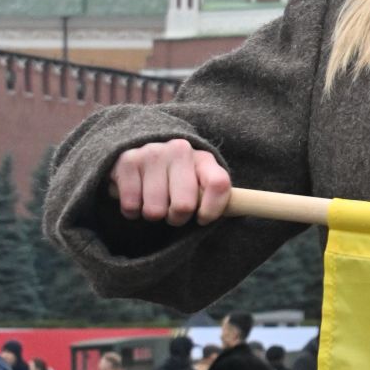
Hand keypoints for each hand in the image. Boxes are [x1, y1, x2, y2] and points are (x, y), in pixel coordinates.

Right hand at [109, 140, 230, 226]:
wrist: (137, 150)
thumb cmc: (175, 176)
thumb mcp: (198, 180)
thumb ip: (214, 195)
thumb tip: (241, 211)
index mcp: (203, 158)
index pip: (218, 184)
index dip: (212, 210)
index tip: (202, 219)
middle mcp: (180, 150)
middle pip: (183, 206)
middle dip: (176, 218)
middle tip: (171, 211)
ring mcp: (153, 153)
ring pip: (154, 211)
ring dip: (152, 214)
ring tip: (152, 199)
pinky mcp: (128, 161)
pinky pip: (131, 206)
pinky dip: (132, 210)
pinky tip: (136, 196)